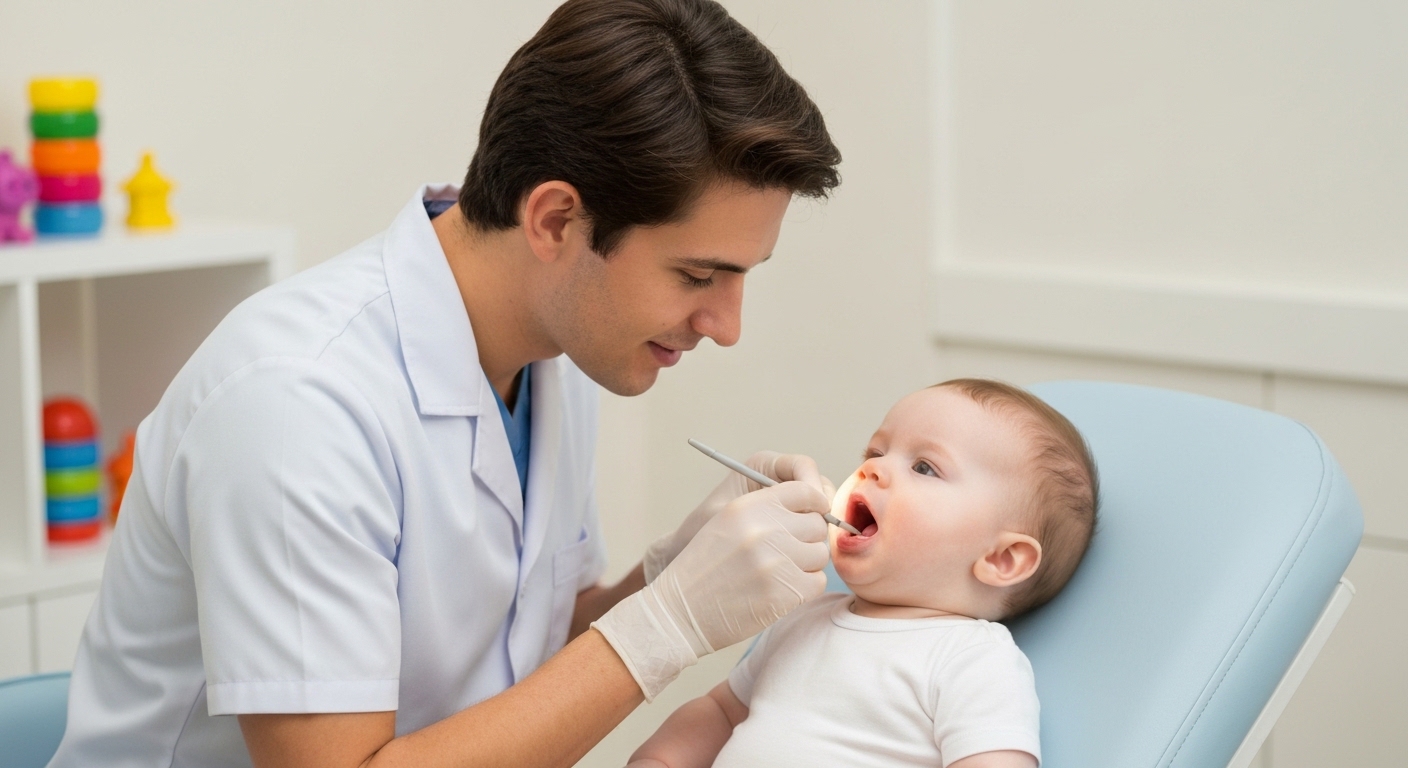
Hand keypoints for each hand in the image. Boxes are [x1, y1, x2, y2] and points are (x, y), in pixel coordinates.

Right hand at [643, 452, 833, 582]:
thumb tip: (820, 505)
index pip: (805, 491)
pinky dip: (803, 588)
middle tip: (787, 553)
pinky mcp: (784, 591)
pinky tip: (779, 590)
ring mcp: (776, 560)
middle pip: (817, 525)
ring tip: (777, 573)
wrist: (680, 611)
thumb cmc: (705, 567)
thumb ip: (768, 510)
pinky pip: (817, 582)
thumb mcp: (726, 523)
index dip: (814, 503)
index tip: (812, 515)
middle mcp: (764, 528)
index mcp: (748, 506)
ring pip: (819, 554)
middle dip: (807, 539)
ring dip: (806, 565)